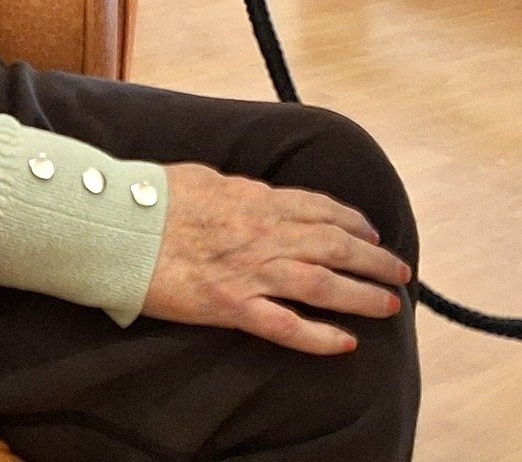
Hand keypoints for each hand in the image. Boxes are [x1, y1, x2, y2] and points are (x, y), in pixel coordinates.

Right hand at [142, 163, 410, 355]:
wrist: (121, 224)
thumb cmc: (154, 196)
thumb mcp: (203, 177)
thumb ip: (235, 189)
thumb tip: (249, 192)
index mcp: (256, 198)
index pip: (319, 207)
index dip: (352, 220)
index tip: (372, 231)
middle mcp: (263, 233)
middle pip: (334, 245)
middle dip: (373, 258)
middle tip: (400, 271)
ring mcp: (250, 271)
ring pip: (323, 283)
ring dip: (362, 294)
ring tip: (389, 304)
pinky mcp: (232, 307)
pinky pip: (286, 325)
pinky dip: (320, 335)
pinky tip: (345, 343)